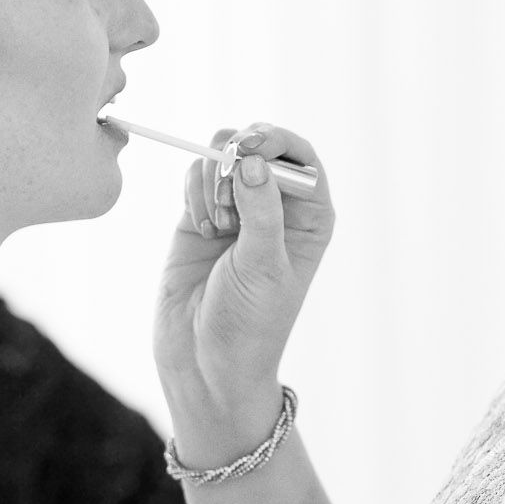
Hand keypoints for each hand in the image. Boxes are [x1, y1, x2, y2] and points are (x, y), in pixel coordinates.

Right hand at [154, 124, 333, 464]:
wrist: (203, 362)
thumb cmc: (249, 324)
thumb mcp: (263, 268)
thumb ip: (261, 210)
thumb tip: (252, 159)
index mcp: (310, 217)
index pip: (299, 156)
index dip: (275, 141)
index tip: (248, 146)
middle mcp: (276, 206)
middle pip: (258, 145)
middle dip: (237, 155)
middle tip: (224, 185)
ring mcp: (237, 208)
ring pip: (222, 155)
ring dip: (212, 181)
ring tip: (217, 226)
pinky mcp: (201, 215)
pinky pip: (196, 176)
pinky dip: (194, 192)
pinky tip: (202, 227)